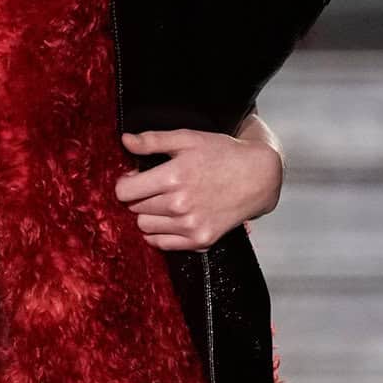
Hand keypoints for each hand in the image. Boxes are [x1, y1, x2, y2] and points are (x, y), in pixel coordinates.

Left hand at [115, 110, 283, 250]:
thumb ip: (153, 141)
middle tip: (155, 187)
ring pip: (145, 227)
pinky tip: (172, 219)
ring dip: (149, 215)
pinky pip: (162, 244)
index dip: (126, 183)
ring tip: (165, 202)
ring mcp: (190, 225)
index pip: (125, 191)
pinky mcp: (200, 240)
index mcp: (174, 176)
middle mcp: (180, 204)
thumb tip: (124, 141)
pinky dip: (161, 233)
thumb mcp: (188, 138)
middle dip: (139, 197)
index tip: (134, 178)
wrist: (258, 177)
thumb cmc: (222, 153)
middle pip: (135, 209)